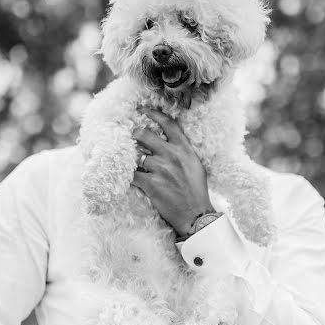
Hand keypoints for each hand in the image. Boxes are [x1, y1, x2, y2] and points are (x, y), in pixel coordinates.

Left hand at [132, 108, 213, 236]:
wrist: (196, 214)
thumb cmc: (196, 190)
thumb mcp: (195, 164)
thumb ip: (182, 151)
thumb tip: (168, 141)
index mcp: (184, 148)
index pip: (168, 124)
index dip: (153, 114)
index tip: (142, 110)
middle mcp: (173, 155)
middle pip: (144, 135)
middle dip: (135, 135)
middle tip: (130, 138)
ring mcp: (161, 169)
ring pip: (137, 156)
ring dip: (133, 160)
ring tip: (131, 163)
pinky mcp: (152, 184)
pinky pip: (133, 175)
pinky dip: (129, 176)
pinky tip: (128, 178)